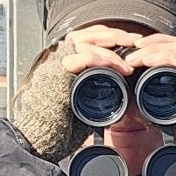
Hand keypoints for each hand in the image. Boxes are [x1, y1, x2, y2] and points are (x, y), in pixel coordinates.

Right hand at [9, 25, 136, 161]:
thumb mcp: (83, 102)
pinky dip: (100, 60)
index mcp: (64, 64)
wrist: (40, 142)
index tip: (130, 41)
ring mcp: (55, 67)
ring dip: (110, 50)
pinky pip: (79, 59)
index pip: (87, 37)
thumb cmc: (59, 127)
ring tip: (127, 64)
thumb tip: (118, 85)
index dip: (109, 35)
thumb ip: (94, 88)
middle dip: (114, 35)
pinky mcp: (55, 76)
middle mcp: (57, 61)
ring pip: (84, 43)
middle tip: (135, 41)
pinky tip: (115, 67)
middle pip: (86, 34)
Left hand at [129, 38, 175, 173]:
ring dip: (160, 50)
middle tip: (134, 49)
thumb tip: (132, 84)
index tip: (137, 43)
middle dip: (155, 43)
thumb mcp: (171, 103)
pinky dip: (171, 60)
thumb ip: (160, 90)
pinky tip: (153, 62)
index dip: (158, 40)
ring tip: (140, 57)